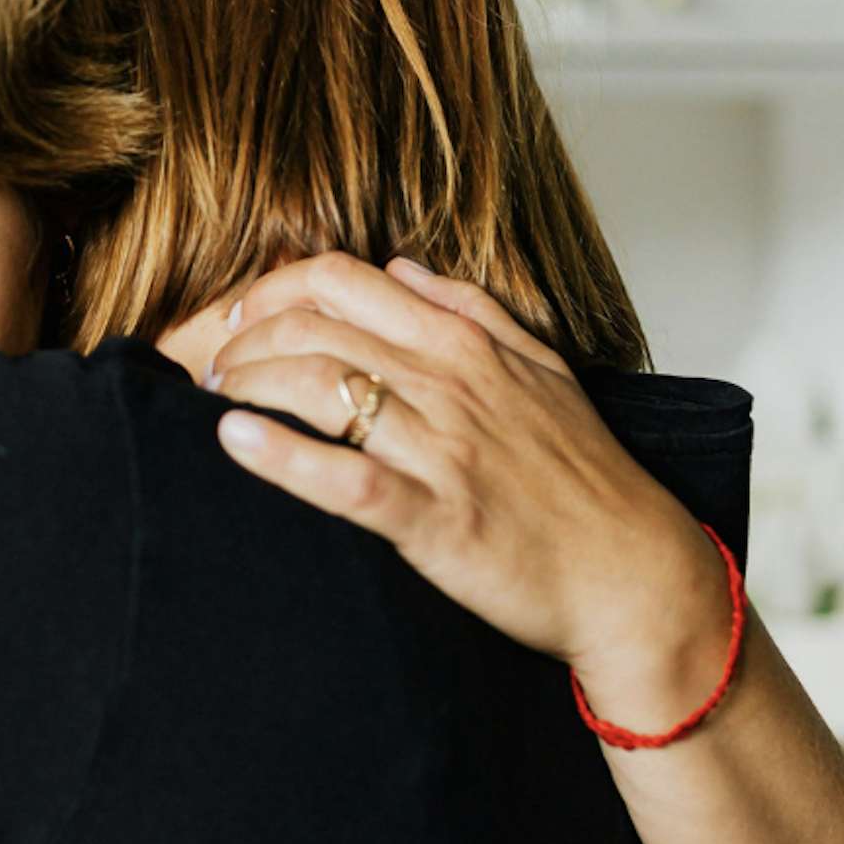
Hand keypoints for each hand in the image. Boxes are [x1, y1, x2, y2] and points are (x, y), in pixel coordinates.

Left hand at [210, 253, 733, 733]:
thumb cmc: (583, 476)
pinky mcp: (437, 520)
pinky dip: (281, 456)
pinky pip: (346, 479)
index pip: (342, 280)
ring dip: (246, 385)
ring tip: (210, 400)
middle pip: (314, 329)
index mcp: (464, 341)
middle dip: (243, 341)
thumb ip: (468, 308)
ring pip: (319, 387)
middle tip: (210, 369)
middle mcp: (449, 382)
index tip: (238, 319)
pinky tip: (233, 442)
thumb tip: (399, 269)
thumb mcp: (541, 368)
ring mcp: (443, 450)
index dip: (272, 290)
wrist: (633, 574)